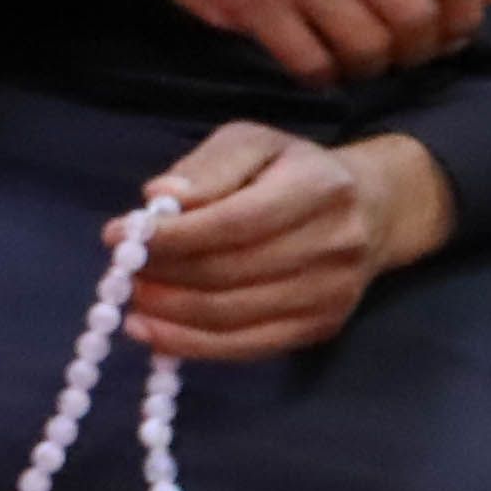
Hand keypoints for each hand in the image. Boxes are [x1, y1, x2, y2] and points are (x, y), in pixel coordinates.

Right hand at [63, 0, 490, 83]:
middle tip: (394, 54)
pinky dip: (322, 77)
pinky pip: (313, 65)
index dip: (460, 19)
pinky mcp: (253, 3)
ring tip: (351, 58)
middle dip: (414, 51)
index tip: (443, 36)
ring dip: (367, 68)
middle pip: (416, 18)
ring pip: (369, 47)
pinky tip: (312, 64)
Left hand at [121, 121, 450, 362]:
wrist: (373, 210)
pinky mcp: (321, 328)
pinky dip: (192, 344)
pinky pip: (246, 347)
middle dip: (161, 273)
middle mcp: (333, 245)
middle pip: (228, 273)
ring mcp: (330, 294)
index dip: (171, 235)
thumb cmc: (294, 170)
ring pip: (231, 315)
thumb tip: (159, 198)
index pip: (234, 222)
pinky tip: (152, 332)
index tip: (118, 235)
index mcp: (319, 189)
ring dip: (168, 312)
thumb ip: (207, 166)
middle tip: (119, 270)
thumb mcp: (253, 143)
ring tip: (131, 298)